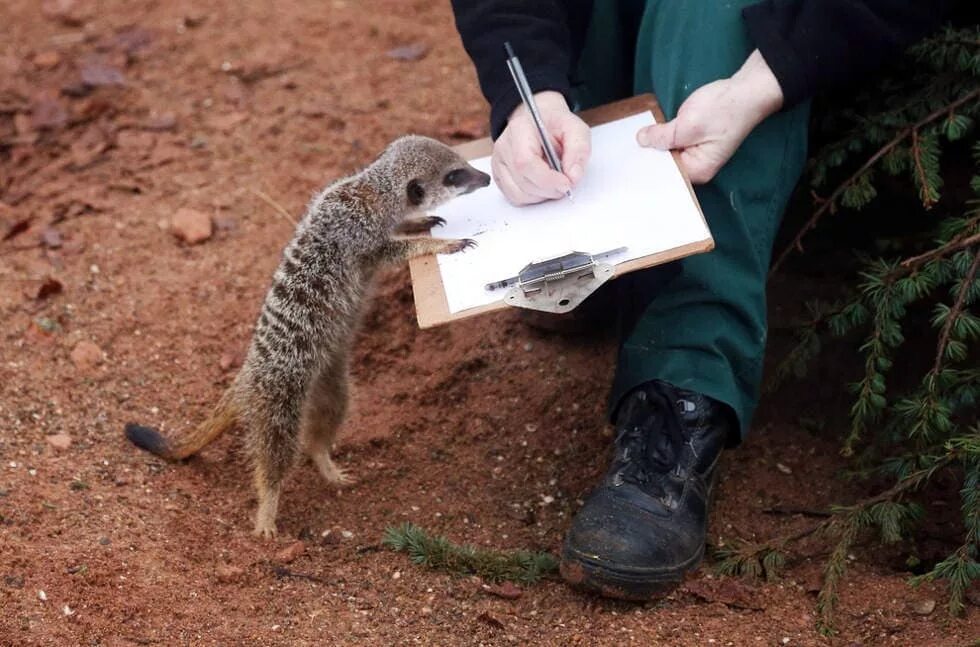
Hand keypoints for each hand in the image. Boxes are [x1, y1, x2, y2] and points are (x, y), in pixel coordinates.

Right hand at [492, 91, 590, 204]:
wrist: (540, 121)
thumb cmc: (555, 124)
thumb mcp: (575, 129)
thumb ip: (579, 150)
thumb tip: (574, 177)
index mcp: (519, 129)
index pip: (525, 162)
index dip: (547, 179)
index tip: (567, 183)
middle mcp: (504, 147)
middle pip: (523, 182)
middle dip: (550, 189)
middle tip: (566, 182)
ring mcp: (499, 163)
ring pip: (519, 194)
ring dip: (542, 195)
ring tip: (554, 180)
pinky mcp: (499, 176)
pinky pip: (515, 198)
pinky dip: (533, 197)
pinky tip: (543, 184)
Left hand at [636, 50, 783, 183]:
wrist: (746, 90)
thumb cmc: (723, 110)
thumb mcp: (686, 124)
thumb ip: (661, 136)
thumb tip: (641, 140)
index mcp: (697, 171)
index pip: (665, 175)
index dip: (646, 166)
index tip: (627, 160)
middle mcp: (697, 167)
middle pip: (666, 165)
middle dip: (649, 155)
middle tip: (625, 147)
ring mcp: (697, 153)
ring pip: (668, 152)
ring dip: (655, 143)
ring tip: (633, 138)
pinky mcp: (695, 139)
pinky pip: (674, 142)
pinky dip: (664, 135)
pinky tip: (649, 130)